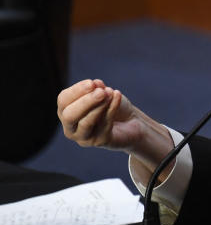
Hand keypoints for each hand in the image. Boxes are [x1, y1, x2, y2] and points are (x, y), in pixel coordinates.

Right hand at [57, 79, 173, 175]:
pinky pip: (105, 125)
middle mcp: (71, 128)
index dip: (76, 91)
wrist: (131, 121)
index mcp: (66, 112)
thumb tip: (96, 84)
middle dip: (85, 102)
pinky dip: (112, 108)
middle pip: (69, 116)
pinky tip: (118, 95)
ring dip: (99, 106)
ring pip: (86, 123)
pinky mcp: (101, 141)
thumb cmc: (112, 106)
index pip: (63, 101)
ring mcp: (84, 138)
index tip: (92, 83)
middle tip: (100, 92)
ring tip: (110, 93)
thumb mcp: (104, 93)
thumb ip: (98, 89)